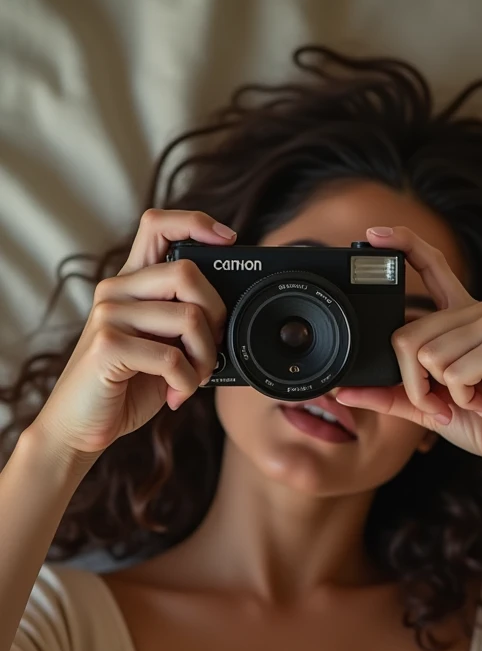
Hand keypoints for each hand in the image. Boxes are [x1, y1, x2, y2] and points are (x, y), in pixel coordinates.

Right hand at [31, 209, 235, 462]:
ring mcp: (109, 315)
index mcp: (131, 283)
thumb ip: (184, 322)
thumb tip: (231, 314)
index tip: (229, 239)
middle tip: (212, 352)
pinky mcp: (108, 345)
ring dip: (206, 359)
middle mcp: (117, 290)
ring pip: (189, 317)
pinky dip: (186, 382)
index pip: (159, 225)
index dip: (197, 223)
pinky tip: (176, 395)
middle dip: (217, 316)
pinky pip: (172, 356)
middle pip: (188, 272)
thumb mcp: (162, 346)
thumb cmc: (127, 386)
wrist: (81, 427)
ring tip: (193, 379)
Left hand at [336, 225, 481, 477]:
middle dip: (414, 384)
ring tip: (468, 399)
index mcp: (458, 317)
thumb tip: (342, 392)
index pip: (430, 265)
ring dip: (438, 393)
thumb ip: (388, 395)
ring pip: (425, 355)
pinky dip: (459, 397)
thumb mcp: (425, 407)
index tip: (372, 236)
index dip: (402, 245)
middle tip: (444, 401)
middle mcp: (476, 311)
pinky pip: (451, 371)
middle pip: (406, 335)